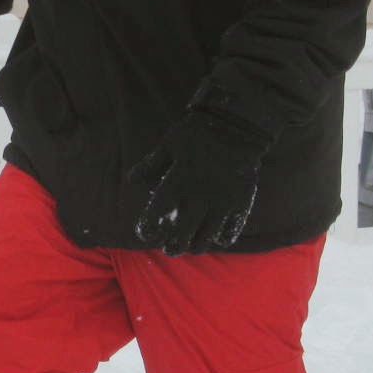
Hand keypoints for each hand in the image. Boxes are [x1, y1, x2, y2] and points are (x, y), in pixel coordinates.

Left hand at [131, 110, 269, 254]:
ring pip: (206, 238)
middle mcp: (197, 197)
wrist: (237, 124)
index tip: (146, 233)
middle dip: (173, 246)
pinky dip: (222, 238)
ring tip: (190, 248)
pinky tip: (216, 238)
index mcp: (176, 182)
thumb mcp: (169, 144)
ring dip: (195, 246)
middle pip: (181, 235)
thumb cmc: (198, 131)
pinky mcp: (241, 202)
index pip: (155, 214)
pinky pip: (231, 230)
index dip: (148, 228)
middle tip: (169, 249)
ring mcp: (221, 202)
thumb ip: (151, 165)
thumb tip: (131, 180)